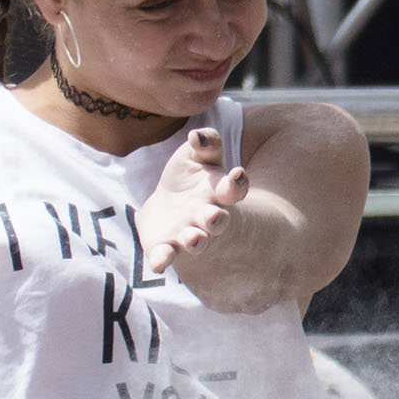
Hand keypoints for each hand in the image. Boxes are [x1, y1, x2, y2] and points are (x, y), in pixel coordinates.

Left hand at [139, 127, 248, 273]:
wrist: (167, 208)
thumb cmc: (189, 177)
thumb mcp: (197, 155)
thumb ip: (205, 143)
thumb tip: (196, 136)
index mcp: (219, 191)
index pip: (234, 188)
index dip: (237, 182)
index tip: (237, 174)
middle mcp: (208, 215)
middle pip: (218, 220)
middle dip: (217, 220)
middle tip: (215, 217)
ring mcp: (189, 233)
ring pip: (197, 241)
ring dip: (196, 241)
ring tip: (194, 238)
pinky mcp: (168, 247)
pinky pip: (167, 254)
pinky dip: (164, 259)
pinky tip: (160, 263)